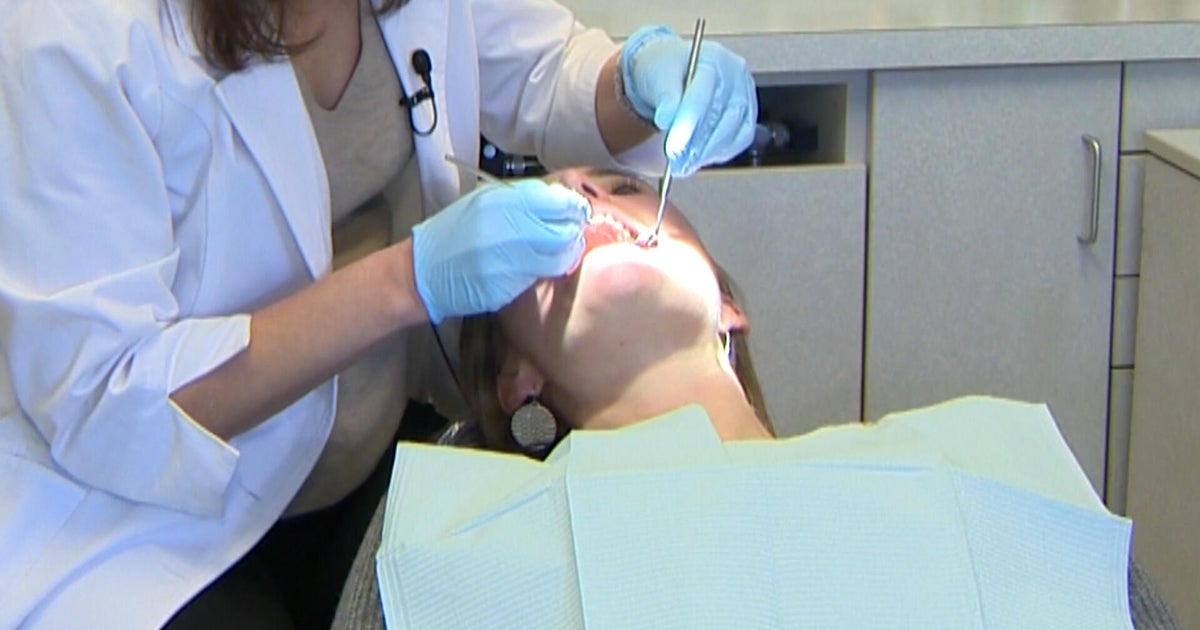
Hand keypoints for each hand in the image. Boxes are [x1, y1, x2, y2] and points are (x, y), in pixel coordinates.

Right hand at [411, 180, 587, 322]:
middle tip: (570, 234)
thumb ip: (520, 200)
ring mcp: (509, 259)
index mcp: (502, 201)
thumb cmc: (454, 234)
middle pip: (562, 230)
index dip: (572, 207)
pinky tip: (535, 266)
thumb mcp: (483, 202)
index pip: (556, 200)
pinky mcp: (509, 285)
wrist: (424, 272)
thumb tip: (558, 200)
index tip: (576, 211)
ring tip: (555, 252)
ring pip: (558, 257)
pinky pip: (540, 276)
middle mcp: (508, 228)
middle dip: (572, 233)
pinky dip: (544, 271)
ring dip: (563, 255)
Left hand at [620, 25, 757, 176]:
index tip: (674, 144)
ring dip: (709, 151)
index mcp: (714, 58)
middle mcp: (735, 76)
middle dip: (699, 142)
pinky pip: (739, 139)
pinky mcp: (746, 116)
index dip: (689, 121)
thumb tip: (668, 118)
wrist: (671, 73)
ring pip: (736, 130)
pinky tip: (699, 159)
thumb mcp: (657, 75)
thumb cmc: (665, 70)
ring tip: (684, 164)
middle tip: (677, 161)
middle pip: (725, 114)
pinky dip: (719, 152)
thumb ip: (665, 96)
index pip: (705, 92)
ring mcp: (745, 96)